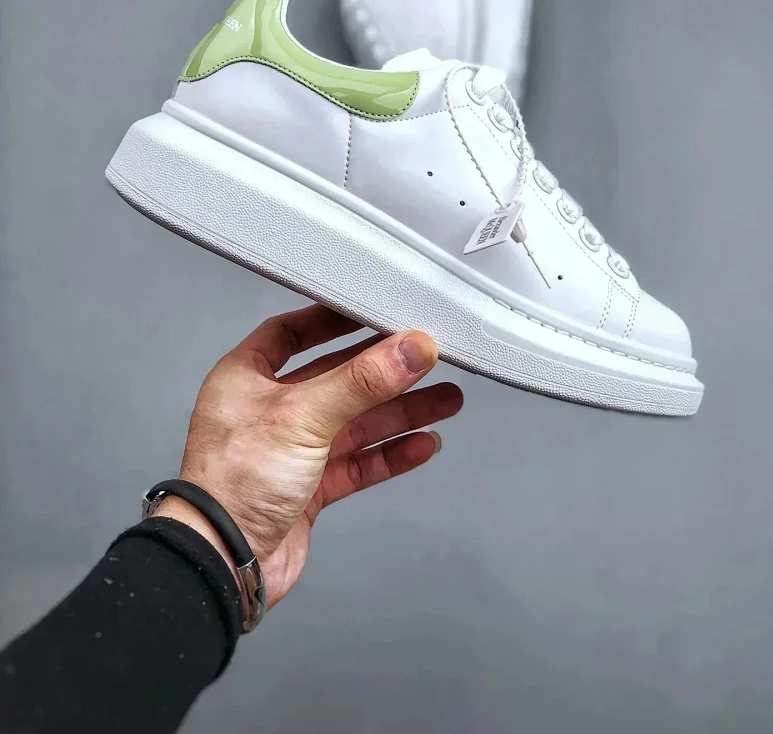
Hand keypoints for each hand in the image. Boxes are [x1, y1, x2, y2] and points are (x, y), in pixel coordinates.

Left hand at [154, 304, 462, 607]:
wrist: (223, 564)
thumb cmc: (237, 480)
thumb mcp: (303, 415)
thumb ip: (362, 380)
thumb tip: (412, 347)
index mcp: (247, 377)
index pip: (293, 332)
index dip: (333, 320)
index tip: (374, 311)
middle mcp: (268, 410)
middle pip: (337, 378)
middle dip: (385, 372)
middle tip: (430, 359)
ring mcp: (290, 451)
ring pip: (354, 423)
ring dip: (400, 413)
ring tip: (446, 401)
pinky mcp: (309, 489)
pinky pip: (357, 463)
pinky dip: (390, 453)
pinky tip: (423, 445)